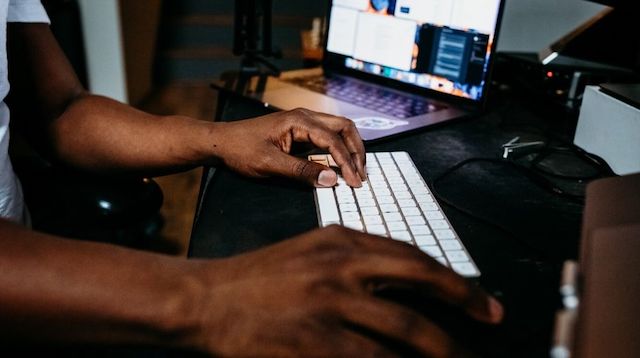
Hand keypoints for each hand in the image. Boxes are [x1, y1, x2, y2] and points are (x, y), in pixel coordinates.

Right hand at [187, 226, 503, 356]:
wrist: (207, 300)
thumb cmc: (260, 278)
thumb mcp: (312, 253)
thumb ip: (356, 262)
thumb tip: (404, 288)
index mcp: (342, 241)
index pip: (413, 257)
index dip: (455, 282)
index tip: (483, 303)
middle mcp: (342, 268)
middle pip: (421, 286)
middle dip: (465, 307)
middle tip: (493, 323)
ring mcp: (330, 306)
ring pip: (407, 330)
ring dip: (444, 350)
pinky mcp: (316, 343)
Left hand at [216, 108, 365, 186]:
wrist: (221, 142)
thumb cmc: (241, 150)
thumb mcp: (270, 164)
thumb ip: (302, 172)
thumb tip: (332, 179)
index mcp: (299, 121)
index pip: (333, 140)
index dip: (347, 162)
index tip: (354, 182)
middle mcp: (305, 116)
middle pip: (344, 127)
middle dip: (357, 150)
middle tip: (361, 175)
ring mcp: (303, 121)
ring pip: (338, 129)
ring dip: (350, 148)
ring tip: (355, 170)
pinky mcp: (300, 130)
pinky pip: (327, 135)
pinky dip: (339, 148)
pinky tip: (340, 164)